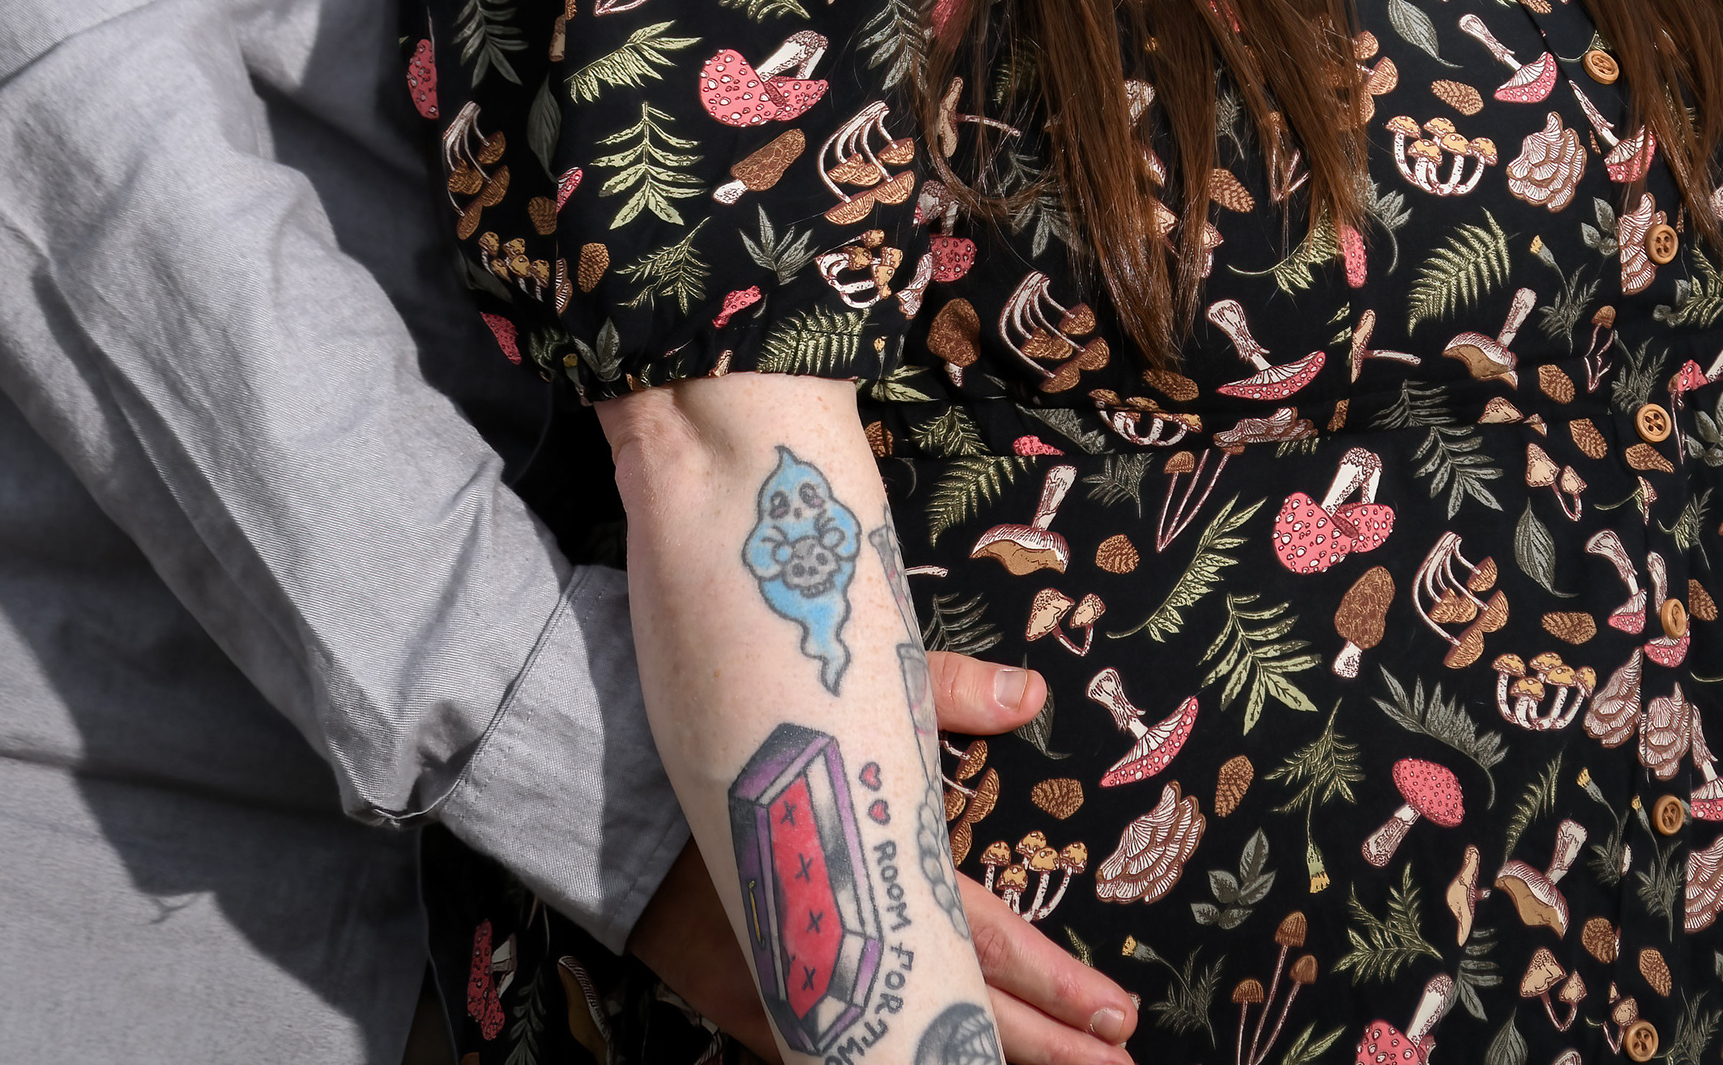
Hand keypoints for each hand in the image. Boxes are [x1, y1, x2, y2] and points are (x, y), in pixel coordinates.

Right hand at [630, 657, 1135, 1064]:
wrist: (605, 769)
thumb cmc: (734, 724)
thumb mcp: (842, 694)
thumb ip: (939, 694)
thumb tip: (1030, 694)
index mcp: (874, 867)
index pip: (983, 944)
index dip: (1053, 986)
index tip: (1118, 1015)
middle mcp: (844, 939)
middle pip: (960, 1011)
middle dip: (1042, 1045)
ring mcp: (793, 984)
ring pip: (898, 1046)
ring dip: (973, 1060)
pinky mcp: (748, 997)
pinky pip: (826, 1047)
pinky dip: (882, 1062)